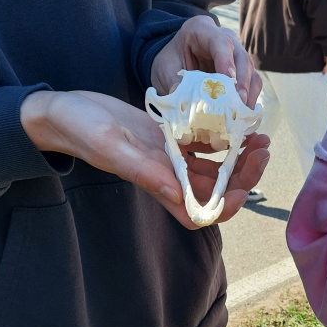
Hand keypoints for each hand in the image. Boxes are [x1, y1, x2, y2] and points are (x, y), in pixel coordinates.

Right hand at [20, 90, 269, 229]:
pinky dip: (225, 138)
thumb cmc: (80, 130)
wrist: (64, 112)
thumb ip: (144, 171)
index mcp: (157, 185)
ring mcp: (171, 159)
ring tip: (260, 136)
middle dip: (245, 176)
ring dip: (241, 158)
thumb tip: (179, 194)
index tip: (241, 188)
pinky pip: (205, 145)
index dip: (225, 209)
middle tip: (263, 149)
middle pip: (218, 191)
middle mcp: (169, 177)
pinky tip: (239, 122)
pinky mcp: (170, 139)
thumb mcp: (110, 146)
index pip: (201, 214)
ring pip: (217, 169)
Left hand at [150, 15, 261, 108]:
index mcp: (202, 30)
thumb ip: (173, 81)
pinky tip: (243, 114)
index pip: (220, 42)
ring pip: (251, 71)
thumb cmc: (171, 61)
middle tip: (239, 102)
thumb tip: (179, 95)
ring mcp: (236, 56)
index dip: (226, 61)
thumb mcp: (165, 69)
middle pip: (242, 57)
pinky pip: (252, 84)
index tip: (229, 79)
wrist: (174, 62)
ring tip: (243, 112)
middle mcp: (226, 40)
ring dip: (249, 93)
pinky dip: (250, 99)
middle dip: (242, 81)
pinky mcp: (241, 73)